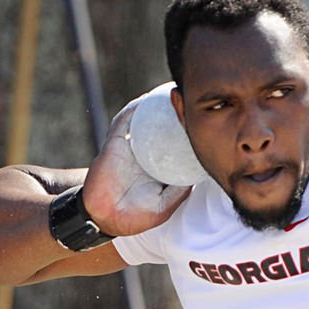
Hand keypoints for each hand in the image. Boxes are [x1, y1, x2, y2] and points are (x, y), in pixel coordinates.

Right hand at [82, 99, 191, 235]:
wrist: (105, 217)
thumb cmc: (136, 216)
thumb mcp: (165, 206)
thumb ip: (179, 191)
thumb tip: (199, 175)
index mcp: (159, 167)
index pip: (177, 145)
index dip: (188, 133)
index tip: (203, 122)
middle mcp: (147, 153)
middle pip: (163, 128)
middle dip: (175, 114)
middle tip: (191, 100)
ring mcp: (131, 146)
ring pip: (145, 119)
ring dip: (155, 105)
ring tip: (171, 91)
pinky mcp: (115, 142)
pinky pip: (125, 121)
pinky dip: (135, 108)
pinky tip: (147, 98)